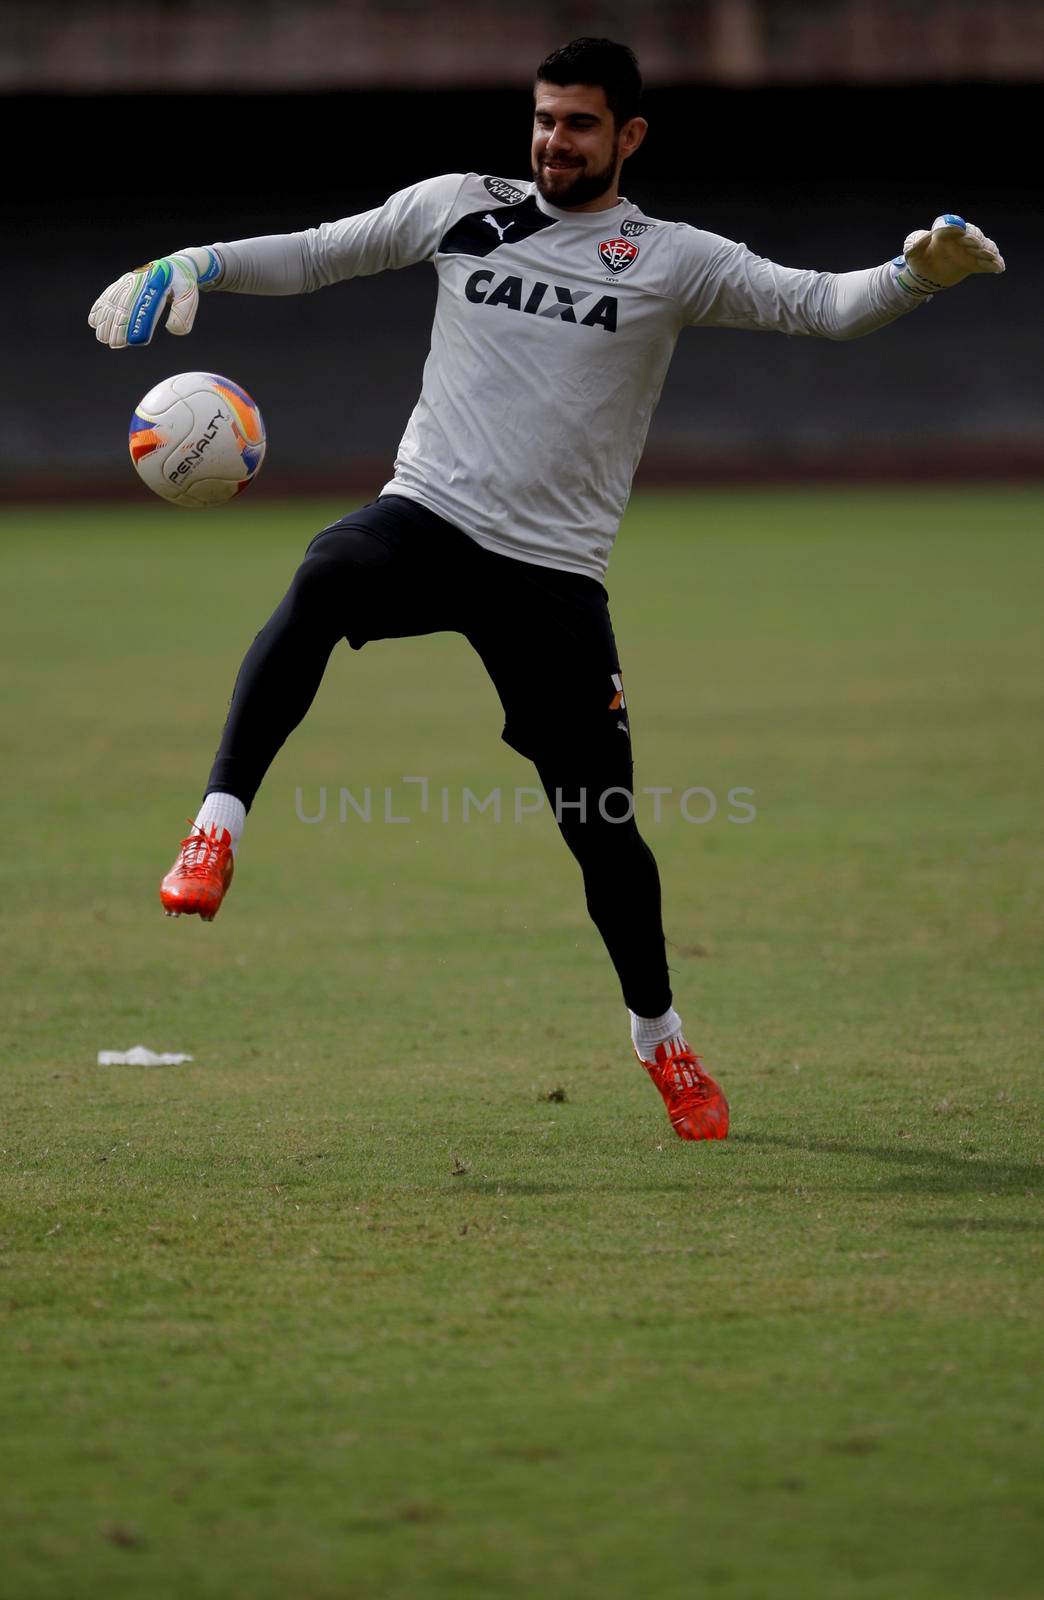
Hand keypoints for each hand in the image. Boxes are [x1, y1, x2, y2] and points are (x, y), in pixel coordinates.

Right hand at [88, 246, 220, 347]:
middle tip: (114, 344)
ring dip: (106, 320)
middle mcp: (141, 281)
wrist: (175, 266)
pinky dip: (100, 307)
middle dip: (117, 326)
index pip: (146, 306)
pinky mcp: (124, 283)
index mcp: (159, 283)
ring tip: (102, 337)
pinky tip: (94, 321)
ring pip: (114, 301)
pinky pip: (109, 294)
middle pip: (125, 305)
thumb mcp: (190, 297)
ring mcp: (130, 281)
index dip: (139, 324)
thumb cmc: (183, 285)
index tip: (134, 341)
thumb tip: (171, 329)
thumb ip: (183, 313)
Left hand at [893, 215, 1004, 296]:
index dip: (958, 227)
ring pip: (983, 247)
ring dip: (987, 250)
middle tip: (976, 247)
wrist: (924, 276)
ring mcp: (968, 251)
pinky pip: (986, 263)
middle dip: (976, 239)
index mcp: (946, 232)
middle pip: (974, 234)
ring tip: (990, 256)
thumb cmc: (918, 259)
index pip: (954, 225)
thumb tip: (927, 236)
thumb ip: (915, 242)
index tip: (960, 234)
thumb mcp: (911, 251)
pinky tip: (999, 268)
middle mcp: (960, 239)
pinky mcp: (973, 264)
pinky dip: (994, 264)